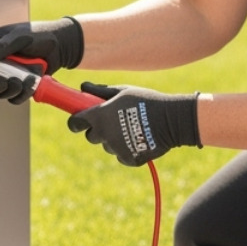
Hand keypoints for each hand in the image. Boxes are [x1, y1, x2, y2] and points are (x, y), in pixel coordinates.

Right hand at [0, 18, 84, 102]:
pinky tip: (32, 83)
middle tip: (5, 82)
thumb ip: (1, 46)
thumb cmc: (39, 34)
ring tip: (24, 79)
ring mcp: (7, 75)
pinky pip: (14, 98)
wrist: (62, 46)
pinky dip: (22, 94)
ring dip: (10, 89)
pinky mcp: (19, 86)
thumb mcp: (20, 36)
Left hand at [66, 83, 200, 165]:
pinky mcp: (128, 159)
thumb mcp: (123, 91)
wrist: (171, 119)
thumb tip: (83, 86)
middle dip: (98, 130)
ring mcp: (116, 148)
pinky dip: (127, 149)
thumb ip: (100, 91)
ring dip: (114, 139)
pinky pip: (122, 155)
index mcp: (99, 116)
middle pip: (91, 136)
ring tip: (133, 127)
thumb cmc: (146, 101)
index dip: (76, 121)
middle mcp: (104, 134)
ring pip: (108, 145)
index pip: (75, 123)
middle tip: (113, 121)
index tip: (79, 120)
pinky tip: (139, 138)